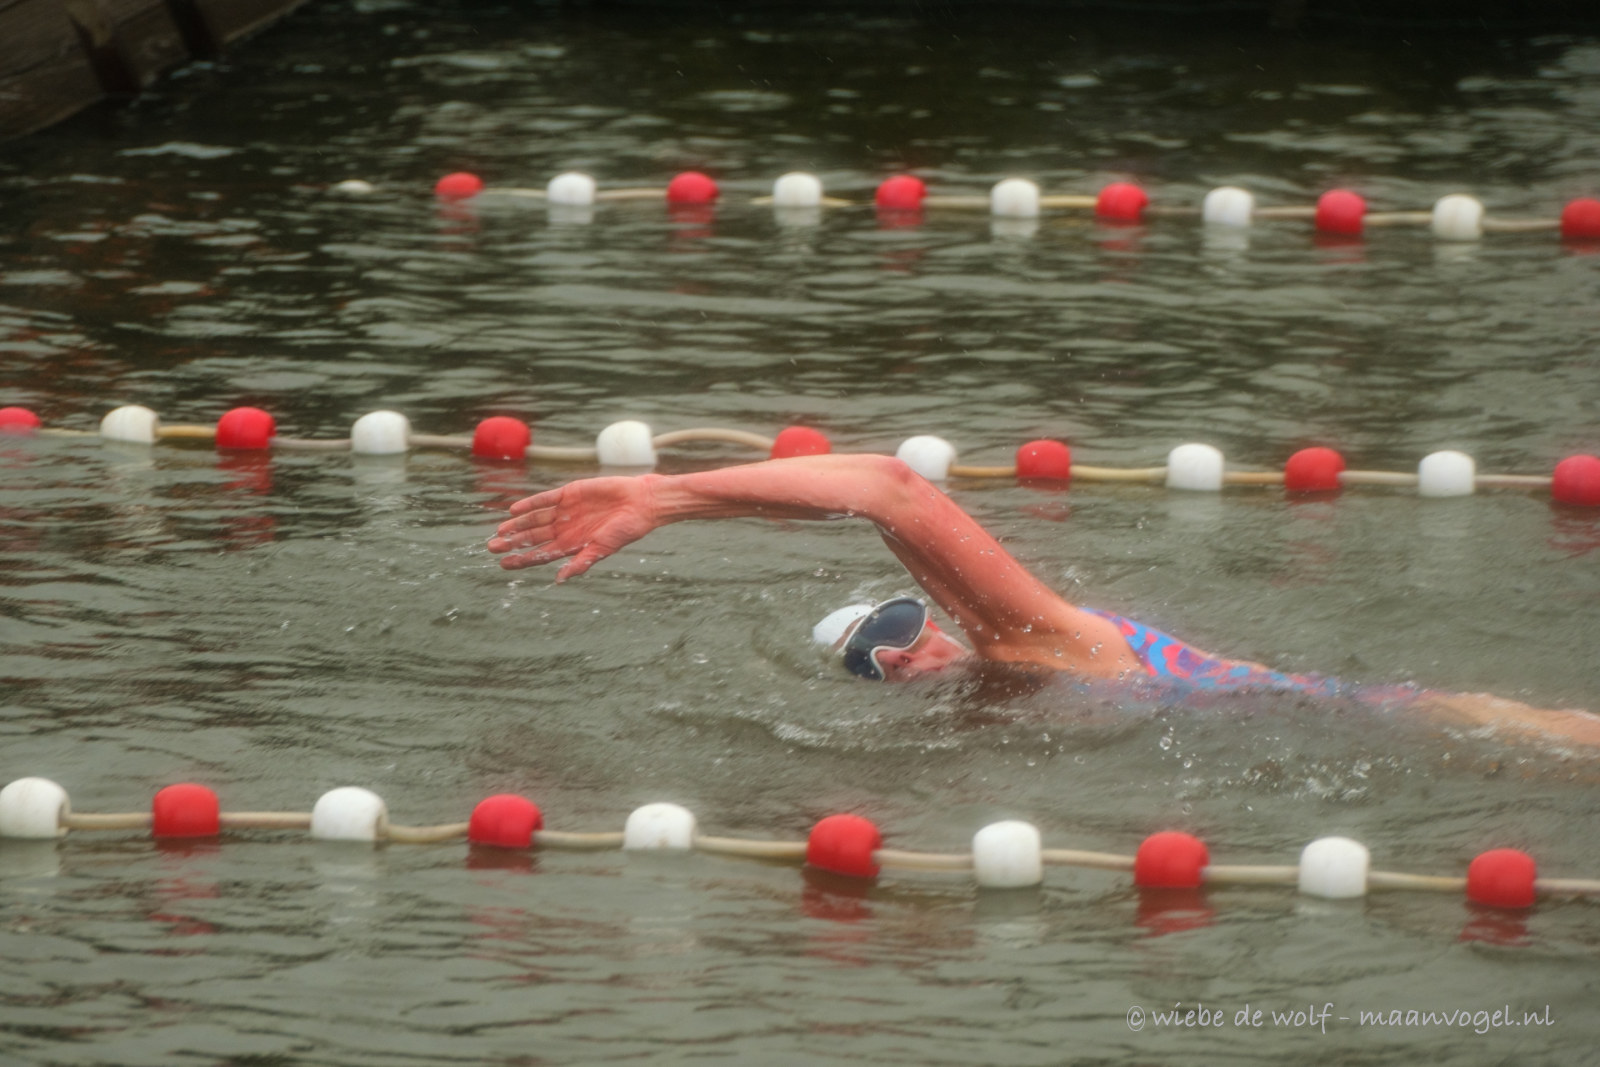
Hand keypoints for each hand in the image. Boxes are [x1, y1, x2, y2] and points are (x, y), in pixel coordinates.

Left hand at [487, 475, 659, 579]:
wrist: (640, 503)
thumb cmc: (626, 530)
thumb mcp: (603, 549)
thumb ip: (581, 562)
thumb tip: (560, 579)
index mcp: (572, 545)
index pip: (541, 554)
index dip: (522, 559)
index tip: (504, 564)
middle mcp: (565, 528)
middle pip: (533, 537)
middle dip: (513, 542)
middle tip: (492, 547)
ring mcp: (565, 511)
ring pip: (535, 519)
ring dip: (518, 525)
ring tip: (500, 531)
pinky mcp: (569, 493)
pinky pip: (545, 499)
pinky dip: (530, 504)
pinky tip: (514, 510)